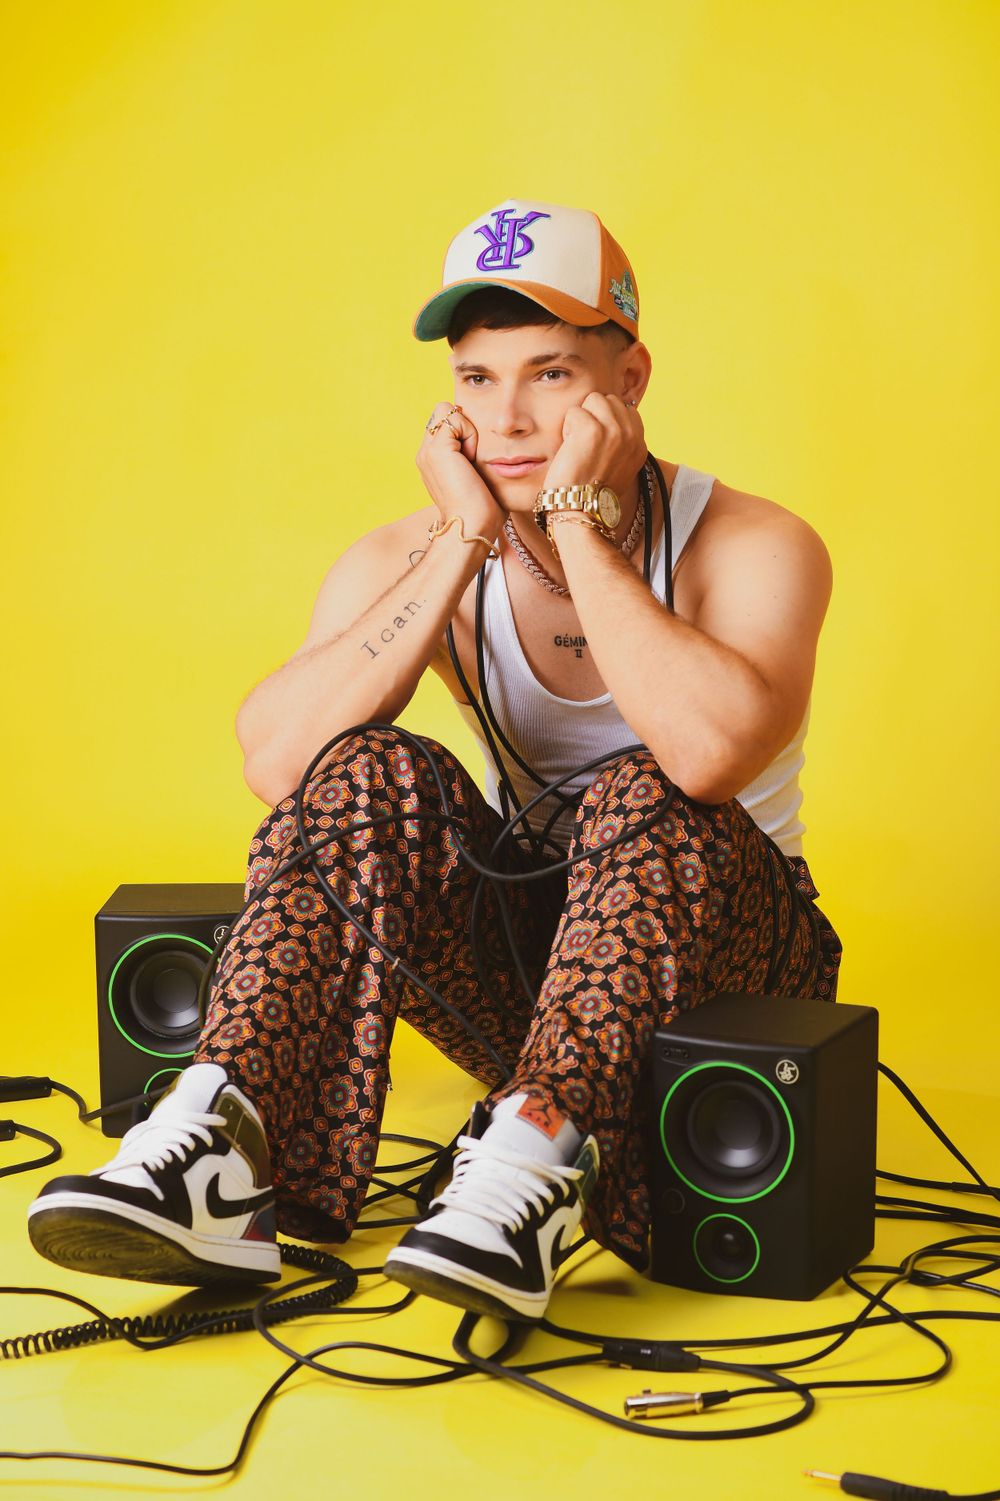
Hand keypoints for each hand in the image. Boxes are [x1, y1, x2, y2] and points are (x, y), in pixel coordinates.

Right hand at [416, 402, 503, 533]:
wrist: (472, 526)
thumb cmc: (483, 511)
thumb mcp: (479, 478)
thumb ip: (476, 457)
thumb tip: (491, 444)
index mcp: (434, 461)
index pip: (446, 423)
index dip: (464, 431)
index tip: (474, 461)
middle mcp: (425, 454)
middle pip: (444, 413)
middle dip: (464, 427)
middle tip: (473, 458)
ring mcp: (427, 451)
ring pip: (447, 411)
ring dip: (467, 429)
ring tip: (472, 460)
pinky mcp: (436, 449)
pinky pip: (454, 417)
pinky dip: (469, 433)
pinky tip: (471, 459)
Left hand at [543, 393, 646, 495]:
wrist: (580, 510)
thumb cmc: (590, 492)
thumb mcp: (618, 467)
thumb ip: (620, 442)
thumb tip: (609, 419)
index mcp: (640, 445)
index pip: (626, 409)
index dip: (605, 420)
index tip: (596, 444)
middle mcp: (631, 436)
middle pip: (609, 400)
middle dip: (593, 416)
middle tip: (585, 445)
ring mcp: (615, 431)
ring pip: (593, 399)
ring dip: (580, 419)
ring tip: (578, 445)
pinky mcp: (593, 429)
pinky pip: (575, 411)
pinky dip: (567, 428)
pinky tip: (570, 449)